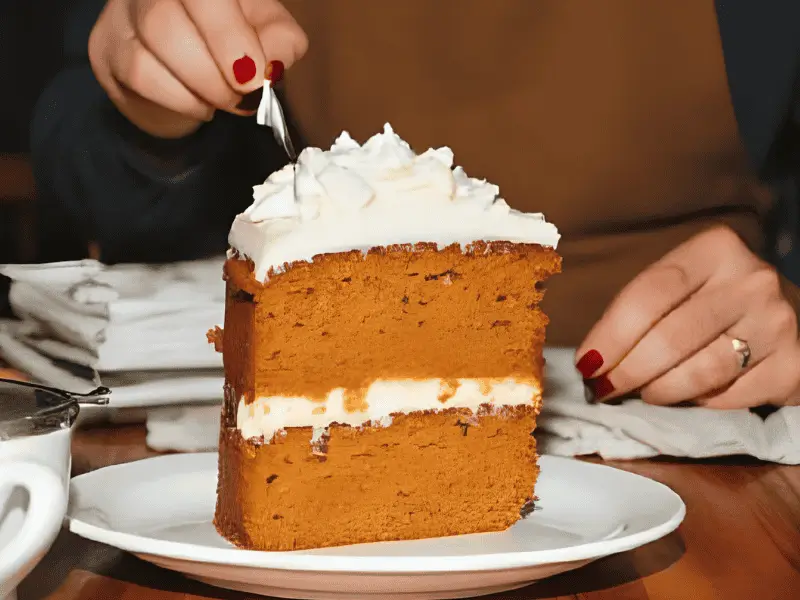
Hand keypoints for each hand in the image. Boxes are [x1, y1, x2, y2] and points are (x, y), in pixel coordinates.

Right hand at [89, 0, 307, 138]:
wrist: (194, 76)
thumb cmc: (237, 44)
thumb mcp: (270, 37)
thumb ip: (280, 42)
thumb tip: (269, 63)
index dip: (227, 33)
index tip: (252, 75)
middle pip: (165, 16)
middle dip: (213, 71)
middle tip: (241, 96)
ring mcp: (122, 9)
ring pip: (151, 46)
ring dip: (198, 88)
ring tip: (222, 100)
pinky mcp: (104, 45)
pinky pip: (138, 74)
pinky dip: (180, 100)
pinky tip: (198, 104)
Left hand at [576, 226, 799, 408]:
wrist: (794, 318)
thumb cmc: (715, 301)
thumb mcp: (681, 286)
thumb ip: (641, 310)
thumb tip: (591, 362)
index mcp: (715, 249)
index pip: (648, 294)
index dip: (611, 335)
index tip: (586, 364)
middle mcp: (751, 280)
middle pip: (671, 337)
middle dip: (628, 371)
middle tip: (604, 389)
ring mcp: (778, 322)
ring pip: (700, 372)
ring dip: (659, 391)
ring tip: (644, 393)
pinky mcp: (793, 365)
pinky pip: (730, 396)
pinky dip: (700, 404)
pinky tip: (690, 397)